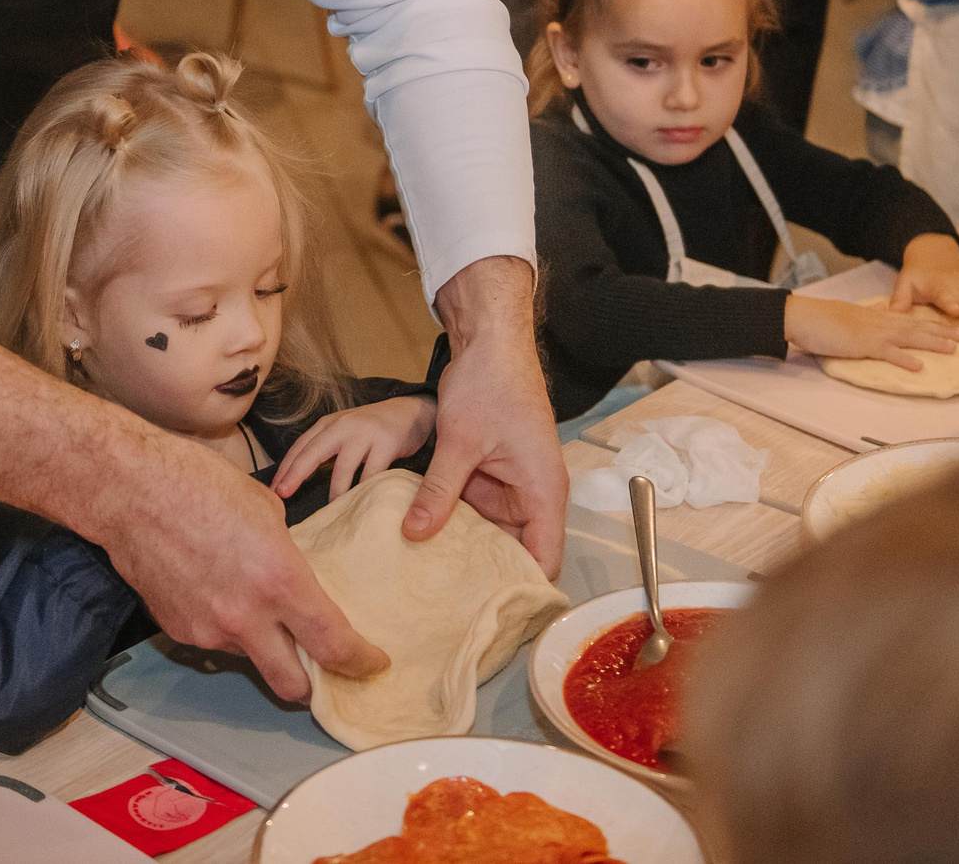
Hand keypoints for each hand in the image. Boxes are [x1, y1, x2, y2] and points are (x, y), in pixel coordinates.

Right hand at [96, 433, 387, 702]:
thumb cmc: (199, 483)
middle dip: (312, 684)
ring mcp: (209, 629)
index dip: (360, 661)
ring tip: (252, 604)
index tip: (371, 662)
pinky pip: (214, 640)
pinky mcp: (178, 630)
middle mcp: (247, 617)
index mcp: (280, 581)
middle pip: (293, 686)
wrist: (131, 490)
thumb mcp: (266, 510)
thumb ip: (286, 553)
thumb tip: (295, 572)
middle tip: (320, 667)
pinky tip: (214, 590)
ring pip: (250, 659)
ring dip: (262, 646)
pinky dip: (224, 627)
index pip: (333, 644)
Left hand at [270, 396, 435, 502]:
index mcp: (328, 424)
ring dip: (335, 491)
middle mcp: (343, 426)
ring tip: (329, 510)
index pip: (300, 446)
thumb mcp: (344, 432)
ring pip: (343, 466)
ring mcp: (365, 433)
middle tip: (282, 494)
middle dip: (295, 473)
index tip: (273, 489)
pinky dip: (364, 489)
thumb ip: (325, 449)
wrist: (410, 412)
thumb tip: (298, 479)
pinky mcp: (387, 443)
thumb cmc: (372, 430)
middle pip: (313, 451)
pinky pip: (372, 473)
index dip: (286, 467)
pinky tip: (359, 503)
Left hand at [407, 257, 565, 575]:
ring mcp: (510, 486)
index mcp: (543, 492)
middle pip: (515, 552)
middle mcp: (532, 495)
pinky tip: (423, 542)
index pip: (543, 559)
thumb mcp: (460, 441)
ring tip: (430, 583)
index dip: (521, 590)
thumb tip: (415, 534)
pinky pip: (475, 510)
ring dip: (465, 551)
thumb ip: (438, 491)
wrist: (489, 341)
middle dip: (486, 577)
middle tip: (446, 606)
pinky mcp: (491, 475)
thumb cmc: (490, 384)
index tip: (490, 617)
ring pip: (491, 534)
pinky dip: (454, 523)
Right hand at [783, 293, 958, 370]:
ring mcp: (872, 333)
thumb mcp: (848, 319)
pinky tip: (919, 366)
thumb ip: (865, 322)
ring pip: (909, 337)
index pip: (910, 319)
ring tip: (953, 348)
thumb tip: (876, 323)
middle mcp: (879, 322)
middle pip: (917, 326)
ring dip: (932, 342)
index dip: (932, 323)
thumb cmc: (820, 320)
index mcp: (876, 317)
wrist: (802, 316)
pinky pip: (887, 353)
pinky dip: (904, 359)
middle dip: (942, 331)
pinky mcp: (862, 345)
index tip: (951, 325)